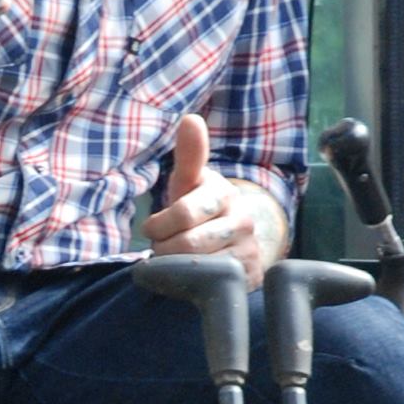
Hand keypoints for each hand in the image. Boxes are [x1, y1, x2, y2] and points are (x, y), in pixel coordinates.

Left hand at [142, 112, 282, 275]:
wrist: (232, 240)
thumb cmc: (199, 208)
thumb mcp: (189, 183)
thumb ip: (189, 155)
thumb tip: (190, 118)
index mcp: (224, 192)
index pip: (183, 213)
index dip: (159, 226)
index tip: (152, 229)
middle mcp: (243, 219)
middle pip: (189, 244)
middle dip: (166, 248)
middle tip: (163, 247)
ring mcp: (250, 248)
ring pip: (199, 266)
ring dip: (177, 266)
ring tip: (176, 259)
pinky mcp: (250, 274)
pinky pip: (213, 285)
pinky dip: (194, 283)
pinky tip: (191, 275)